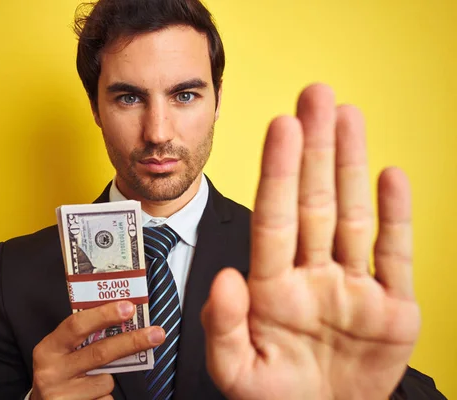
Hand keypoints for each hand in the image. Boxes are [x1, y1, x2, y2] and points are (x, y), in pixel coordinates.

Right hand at [31, 300, 164, 399]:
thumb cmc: (59, 373)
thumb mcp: (61, 352)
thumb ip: (83, 338)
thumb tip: (122, 318)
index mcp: (49, 349)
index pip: (77, 326)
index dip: (104, 314)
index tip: (129, 308)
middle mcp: (52, 372)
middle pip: (101, 353)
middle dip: (132, 341)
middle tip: (156, 333)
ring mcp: (63, 394)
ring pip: (106, 380)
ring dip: (109, 378)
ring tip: (90, 382)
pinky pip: (105, 399)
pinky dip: (104, 396)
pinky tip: (90, 396)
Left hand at [201, 84, 420, 399]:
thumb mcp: (237, 372)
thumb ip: (224, 325)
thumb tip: (228, 277)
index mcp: (272, 287)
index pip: (275, 217)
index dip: (279, 171)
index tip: (280, 125)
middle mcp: (312, 276)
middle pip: (314, 201)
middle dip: (315, 149)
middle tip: (315, 94)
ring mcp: (353, 288)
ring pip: (353, 216)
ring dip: (352, 166)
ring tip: (348, 116)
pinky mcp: (392, 308)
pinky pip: (395, 255)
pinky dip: (395, 217)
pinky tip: (390, 176)